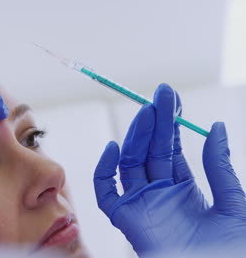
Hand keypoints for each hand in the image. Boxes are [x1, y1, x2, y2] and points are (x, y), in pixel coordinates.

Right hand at [93, 84, 245, 255]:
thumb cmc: (230, 248)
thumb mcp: (233, 202)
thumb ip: (219, 167)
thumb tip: (216, 128)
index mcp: (184, 190)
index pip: (170, 150)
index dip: (170, 124)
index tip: (171, 99)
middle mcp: (159, 194)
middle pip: (149, 152)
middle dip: (154, 123)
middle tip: (159, 96)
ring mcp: (141, 204)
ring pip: (130, 163)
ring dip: (136, 137)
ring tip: (147, 113)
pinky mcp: (125, 218)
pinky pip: (106, 191)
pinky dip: (104, 170)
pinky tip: (114, 148)